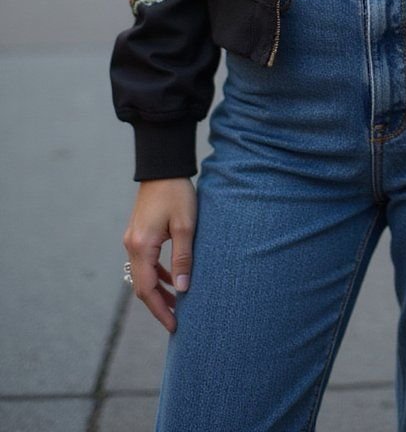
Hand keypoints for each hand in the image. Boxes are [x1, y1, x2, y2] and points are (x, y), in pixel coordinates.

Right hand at [123, 179, 196, 332]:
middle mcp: (132, 245)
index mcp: (141, 246)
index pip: (147, 289)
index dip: (160, 310)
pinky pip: (144, 262)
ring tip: (177, 304)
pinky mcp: (138, 233)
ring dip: (158, 291)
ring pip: (142, 275)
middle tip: (177, 321)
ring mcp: (132, 239)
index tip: (175, 326)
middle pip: (141, 286)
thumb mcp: (185, 225)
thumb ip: (183, 259)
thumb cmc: (177, 193)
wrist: (162, 166)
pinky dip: (156, 274)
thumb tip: (183, 290)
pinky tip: (171, 279)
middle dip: (158, 305)